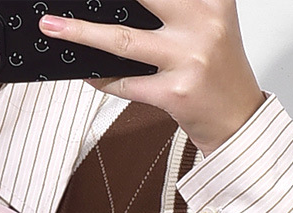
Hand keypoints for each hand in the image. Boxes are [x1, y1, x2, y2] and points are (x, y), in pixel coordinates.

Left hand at [39, 1, 264, 152]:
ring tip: (53, 26)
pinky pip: (125, 83)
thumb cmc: (219, 72)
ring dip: (81, 33)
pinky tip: (85, 72)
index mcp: (213, 0)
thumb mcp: (210, 24)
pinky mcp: (175, 92)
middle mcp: (203, 24)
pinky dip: (100, 79)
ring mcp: (188, 59)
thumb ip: (177, 8)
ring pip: (122, 40)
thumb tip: (124, 4)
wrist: (238, 121)